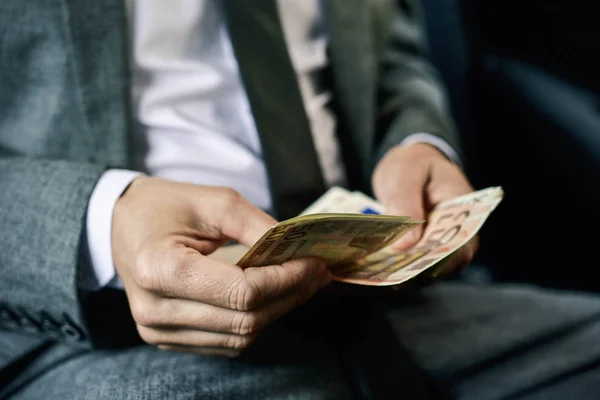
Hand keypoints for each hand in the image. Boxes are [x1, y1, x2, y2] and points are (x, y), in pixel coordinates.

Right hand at [112, 177, 330, 356]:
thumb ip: (256, 226)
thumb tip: (298, 252)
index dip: (285, 280)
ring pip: (239, 336)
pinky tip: (271, 298)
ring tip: (300, 284)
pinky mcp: (165, 338)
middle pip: (244, 319)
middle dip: (289, 296)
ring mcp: (158, 330)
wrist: (121, 226)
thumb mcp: (214, 201)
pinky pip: (225, 342)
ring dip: (276, 311)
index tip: (314, 264)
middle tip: (316, 273)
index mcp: (160, 269)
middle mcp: (154, 310)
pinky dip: (255, 321)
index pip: (241, 292)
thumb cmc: (165, 207)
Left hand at [372, 143, 478, 276]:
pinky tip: (372, 267)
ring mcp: (440, 244)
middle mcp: (458, 234)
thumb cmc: (412, 164)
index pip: (461, 247)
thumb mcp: (406, 175)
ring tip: (374, 272)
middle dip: (413, 271)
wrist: (410, 165)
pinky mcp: (421, 250)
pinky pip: (410, 265)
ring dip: (400, 272)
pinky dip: (393, 266)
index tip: (411, 268)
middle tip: (383, 273)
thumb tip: (405, 245)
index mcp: (465, 211)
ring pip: (424, 269)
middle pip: (442, 263)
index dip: (438, 261)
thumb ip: (407, 205)